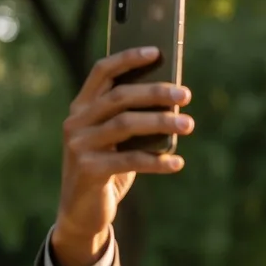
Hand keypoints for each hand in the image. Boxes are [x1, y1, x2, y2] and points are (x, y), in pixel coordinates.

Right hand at [52, 47, 194, 265]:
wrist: (82, 214)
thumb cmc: (107, 171)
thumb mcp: (116, 142)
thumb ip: (132, 120)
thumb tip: (173, 102)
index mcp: (81, 107)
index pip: (102, 71)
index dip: (128, 58)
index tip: (157, 51)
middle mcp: (76, 122)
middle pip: (120, 97)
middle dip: (156, 93)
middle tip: (185, 95)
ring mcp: (79, 146)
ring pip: (126, 125)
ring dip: (161, 123)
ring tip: (189, 125)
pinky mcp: (88, 170)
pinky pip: (130, 161)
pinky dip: (157, 161)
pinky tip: (177, 162)